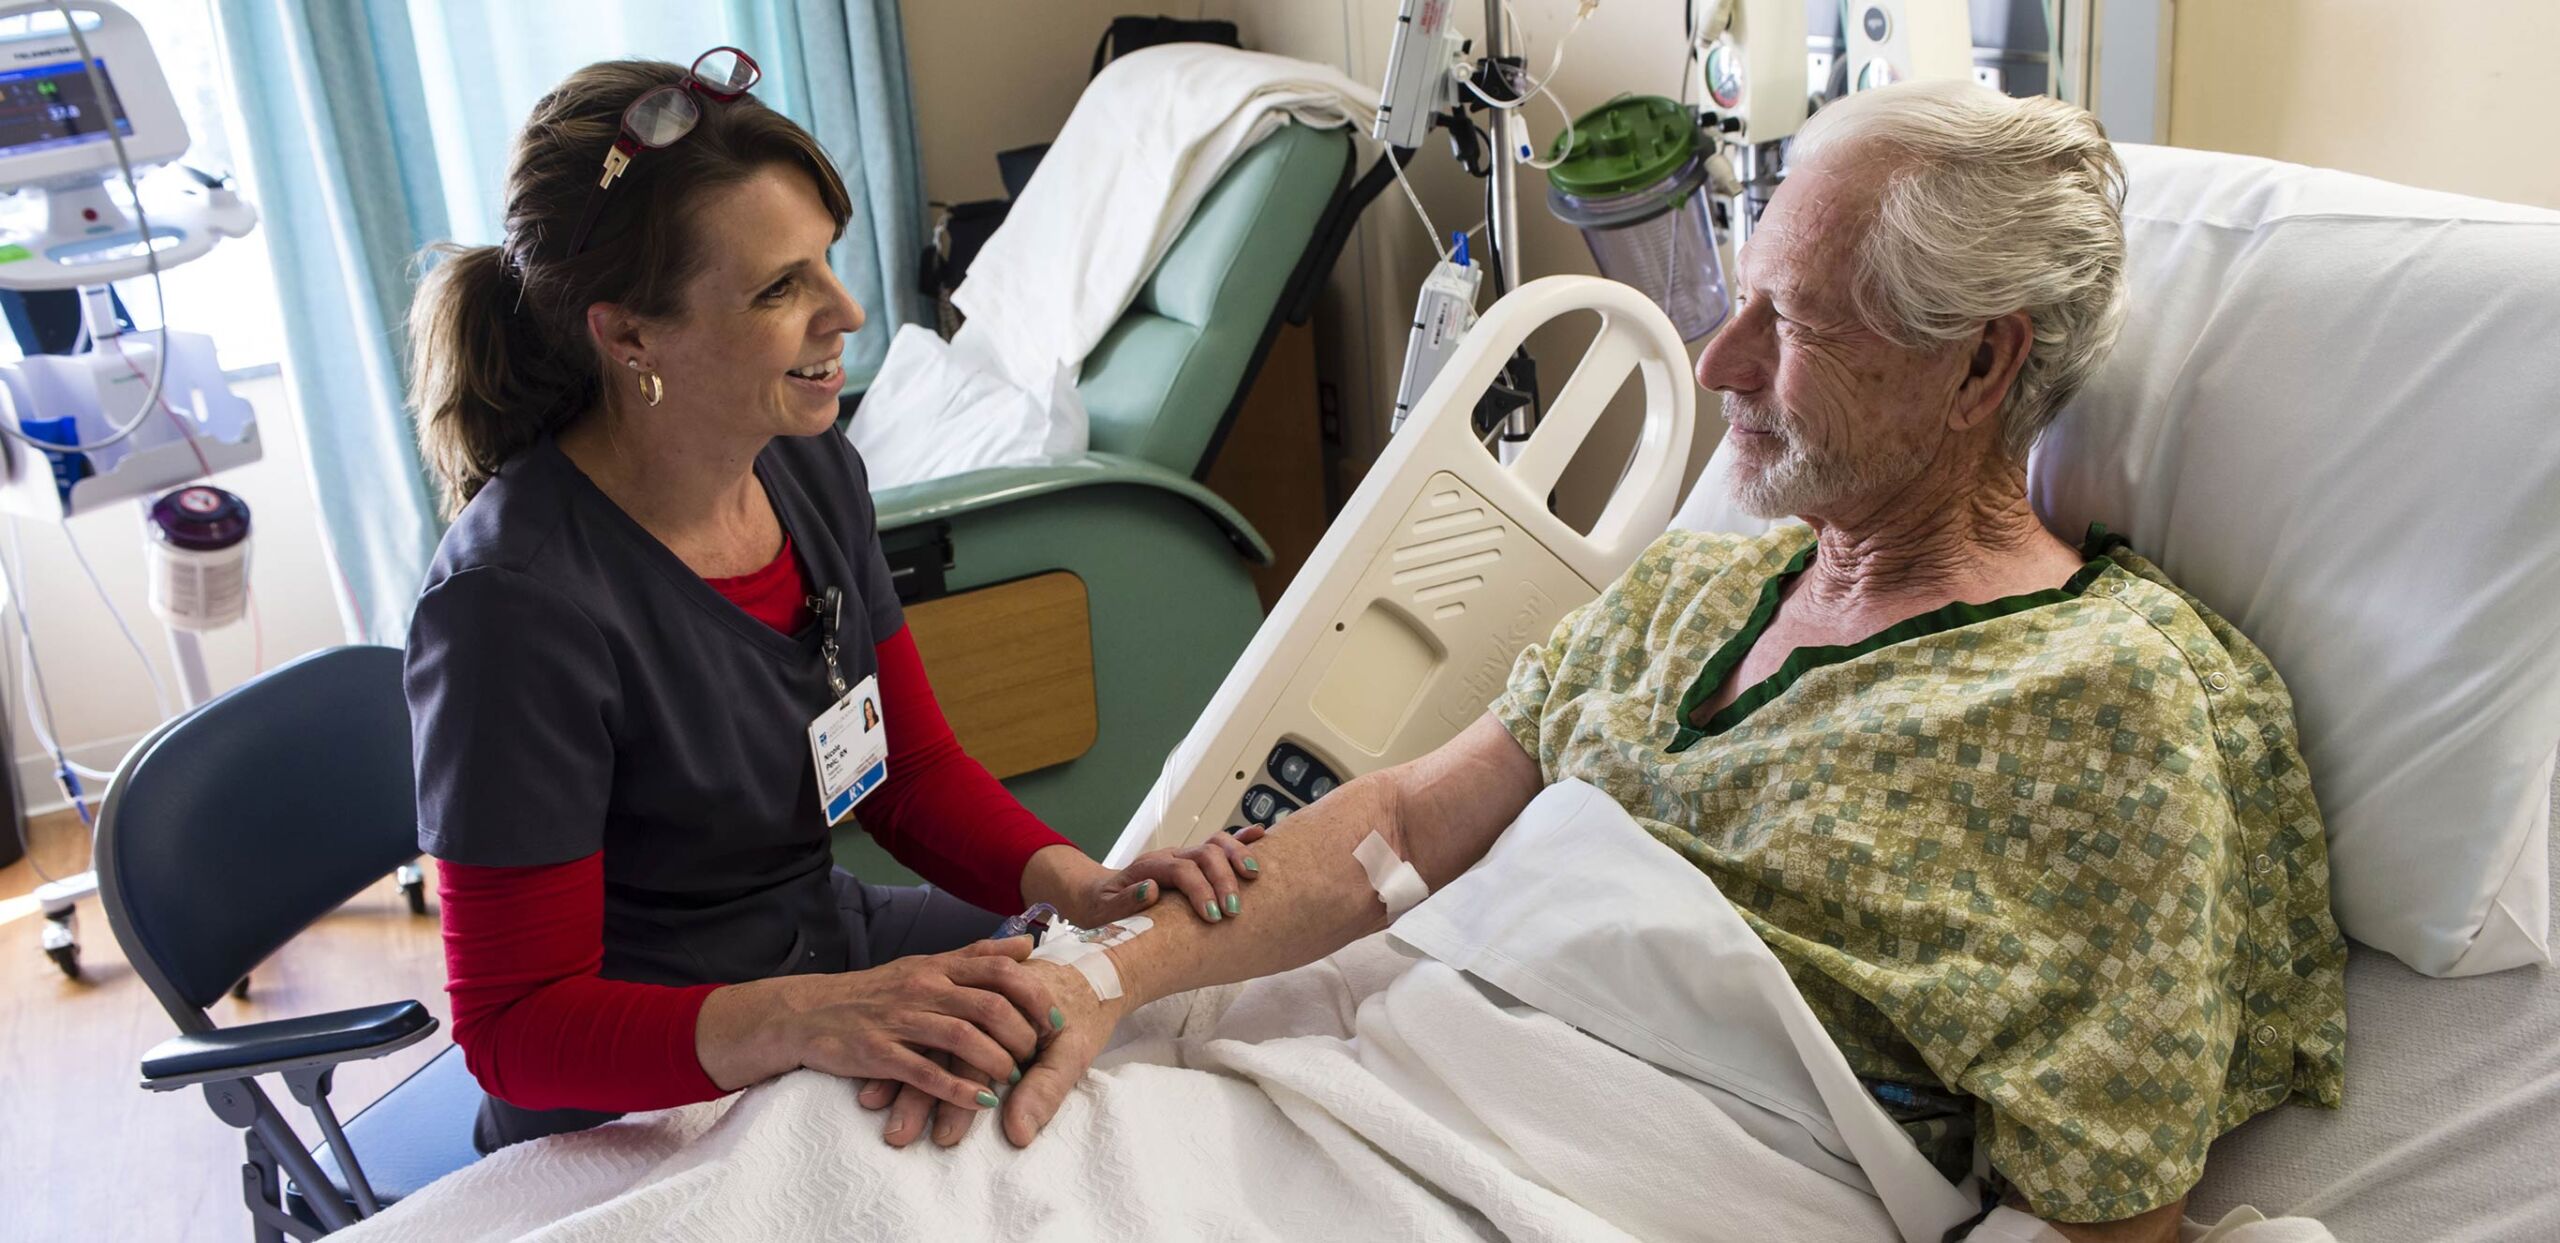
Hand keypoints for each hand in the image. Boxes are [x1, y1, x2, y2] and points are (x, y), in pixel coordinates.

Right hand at [863, 955, 1125, 1147]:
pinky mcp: (878, 1053)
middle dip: (1022, 1034)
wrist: (808, 1012)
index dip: (1035, 996)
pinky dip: (958, 1089)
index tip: (1055, 1020)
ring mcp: (900, 1021)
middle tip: (1036, 1055)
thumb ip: (976, 957)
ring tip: (1013, 1079)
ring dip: (996, 1062)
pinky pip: (925, 1073)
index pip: (1000, 970)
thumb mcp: (926, 966)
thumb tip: (1027, 944)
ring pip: (962, 1038)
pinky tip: (980, 1101)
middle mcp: (923, 989)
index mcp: (938, 967)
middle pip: (989, 1005)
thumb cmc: (876, 992)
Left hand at [1062, 825, 1269, 927]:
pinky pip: (1220, 844)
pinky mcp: (1194, 861)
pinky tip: (1261, 835)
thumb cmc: (1104, 910)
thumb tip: (1152, 890)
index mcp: (1148, 867)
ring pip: (1216, 843)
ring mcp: (1184, 855)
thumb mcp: (1105, 911)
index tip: (1213, 917)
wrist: (1100, 898)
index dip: (1199, 890)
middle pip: (1204, 853)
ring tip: (1255, 875)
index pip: (1180, 870)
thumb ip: (1127, 901)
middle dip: (1223, 879)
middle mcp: (1169, 856)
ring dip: (1238, 856)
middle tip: (1234, 910)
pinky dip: (1241, 840)